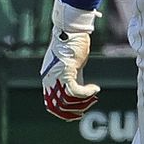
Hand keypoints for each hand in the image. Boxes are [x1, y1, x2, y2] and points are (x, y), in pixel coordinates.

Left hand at [40, 0, 99, 119]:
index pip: (50, 105)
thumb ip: (74, 78)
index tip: (76, 114)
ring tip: (93, 98)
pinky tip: (95, 88)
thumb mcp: (72, 66)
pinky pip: (75, 91)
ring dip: (82, 103)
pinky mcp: (65, 72)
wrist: (71, 29)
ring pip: (67, 101)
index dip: (62, 113)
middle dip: (72, 112)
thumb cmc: (72, 44)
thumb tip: (80, 92)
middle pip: (57, 107)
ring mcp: (56, 77)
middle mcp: (49, 80)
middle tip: (86, 109)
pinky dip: (87, 93)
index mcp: (48, 79)